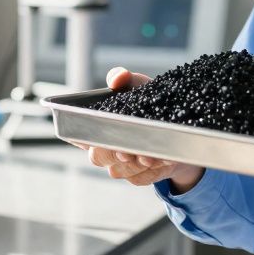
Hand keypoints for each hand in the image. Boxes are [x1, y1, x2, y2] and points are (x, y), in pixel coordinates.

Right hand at [74, 67, 205, 191]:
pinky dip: (151, 169)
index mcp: (97, 125)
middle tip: (127, 149)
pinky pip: (139, 177)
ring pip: (119, 169)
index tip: (97, 136)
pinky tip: (161, 159)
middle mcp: (104, 148)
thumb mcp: (137, 85)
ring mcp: (120, 165)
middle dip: (112, 153)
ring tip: (150, 154)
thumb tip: (117, 77)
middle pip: (97, 156)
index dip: (82, 137)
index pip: (77, 134)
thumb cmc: (147, 102)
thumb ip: (123, 78)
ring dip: (135, 162)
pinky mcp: (138, 177)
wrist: (176, 125)